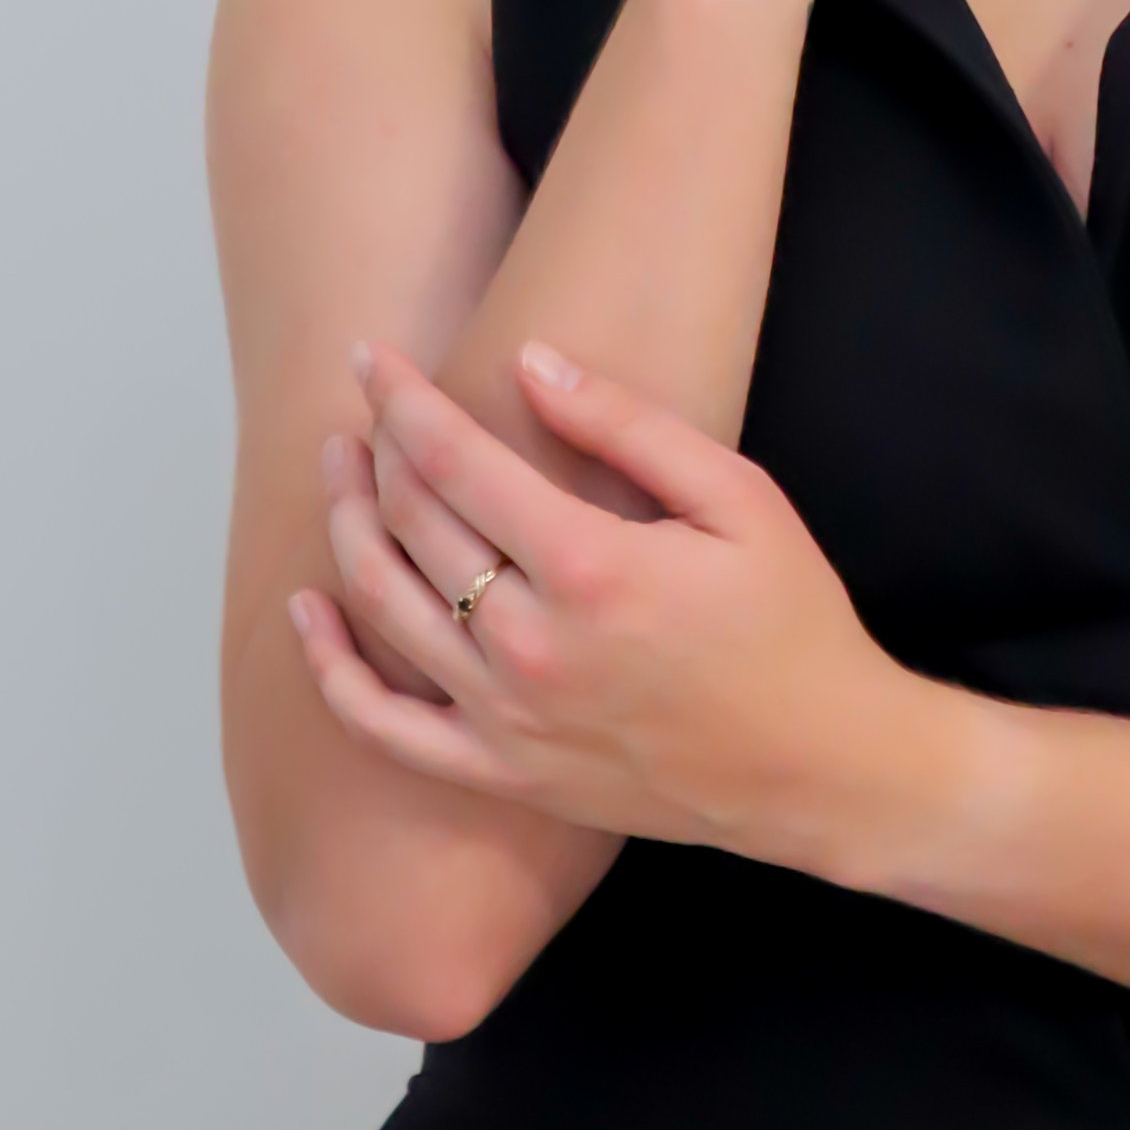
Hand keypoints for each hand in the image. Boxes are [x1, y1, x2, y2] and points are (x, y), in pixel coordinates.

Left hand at [288, 336, 923, 864]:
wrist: (821, 768)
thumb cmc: (791, 623)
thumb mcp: (740, 499)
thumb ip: (630, 426)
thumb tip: (532, 363)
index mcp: (590, 566)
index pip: (455, 460)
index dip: (400, 398)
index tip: (368, 355)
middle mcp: (532, 646)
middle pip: (411, 525)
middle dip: (374, 450)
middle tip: (361, 404)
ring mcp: (509, 720)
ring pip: (384, 608)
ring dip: (346, 527)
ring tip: (338, 471)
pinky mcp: (503, 774)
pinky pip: (385, 727)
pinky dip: (331, 669)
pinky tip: (308, 611)